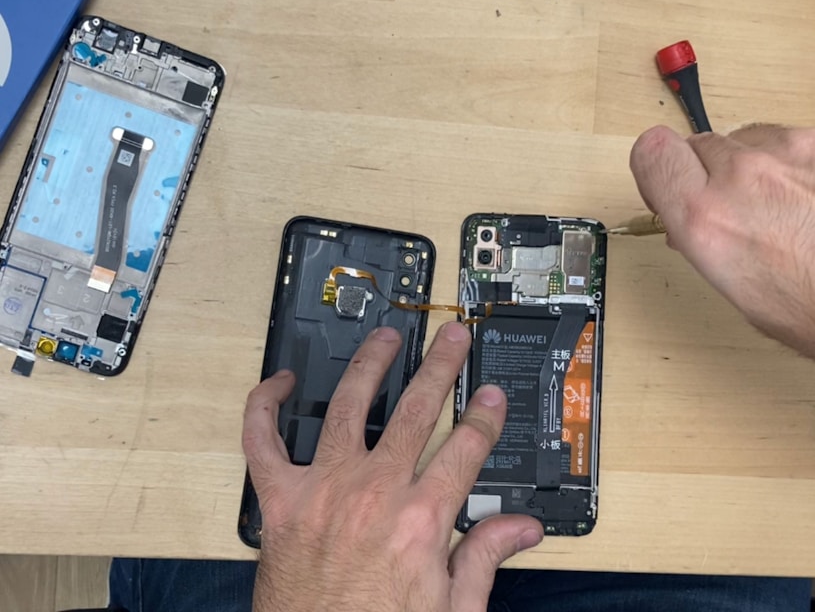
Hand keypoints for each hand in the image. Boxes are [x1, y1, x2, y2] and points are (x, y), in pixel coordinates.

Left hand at [243, 322, 542, 611]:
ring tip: (384, 339)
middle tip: (450, 337)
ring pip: (348, 407)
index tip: (491, 395)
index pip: (465, 448)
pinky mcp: (281, 502)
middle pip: (415, 411)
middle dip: (439, 367)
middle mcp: (373, 494)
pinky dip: (266, 407)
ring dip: (369, 366)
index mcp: (420, 520)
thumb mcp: (453, 610)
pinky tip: (281, 384)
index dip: (484, 416)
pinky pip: (262, 442)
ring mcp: (324, 491)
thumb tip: (520, 529)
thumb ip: (485, 558)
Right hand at [630, 125, 814, 356]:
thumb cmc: (812, 307)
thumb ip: (697, 235)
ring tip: (776, 207)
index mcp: (705, 217)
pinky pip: (791, 140)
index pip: (650, 152)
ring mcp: (792, 155)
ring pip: (746, 138)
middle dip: (705, 172)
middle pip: (697, 144)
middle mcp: (742, 176)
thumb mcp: (730, 284)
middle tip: (726, 207)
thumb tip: (685, 219)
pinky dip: (793, 164)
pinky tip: (807, 198)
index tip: (665, 185)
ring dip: (750, 166)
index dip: (656, 168)